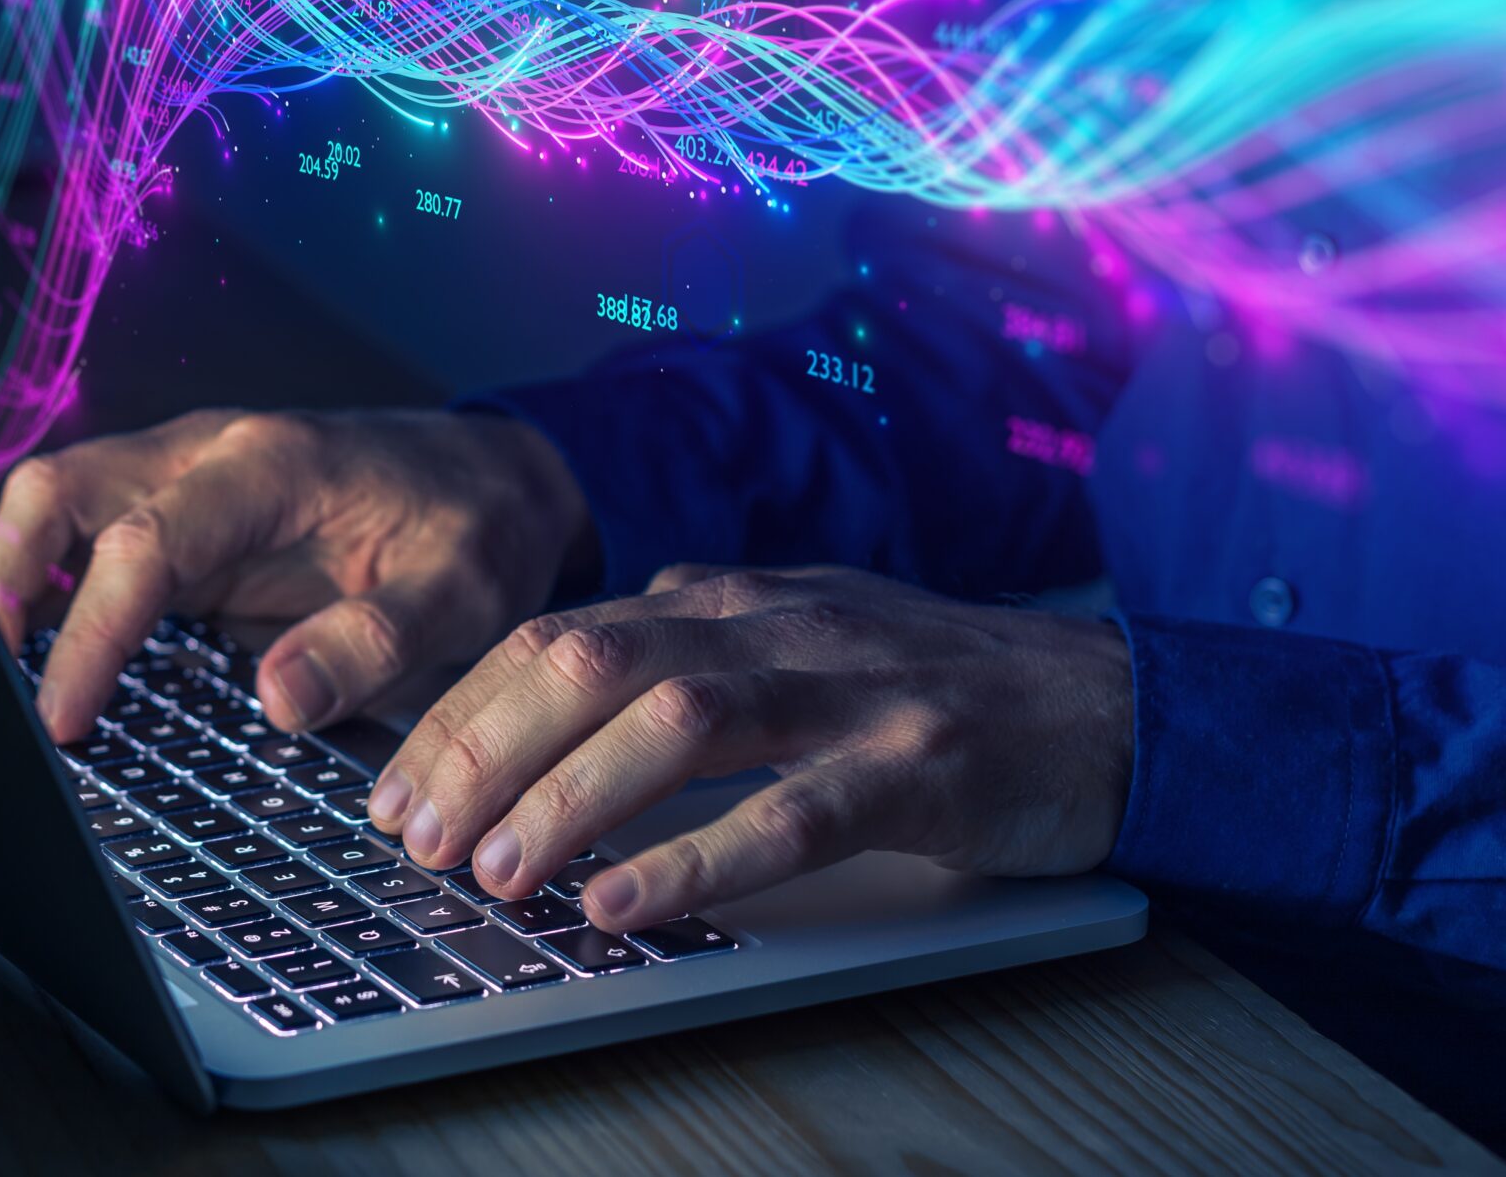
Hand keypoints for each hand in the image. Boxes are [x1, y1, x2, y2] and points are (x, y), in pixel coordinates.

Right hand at [0, 408, 598, 740]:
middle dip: (5, 577)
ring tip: (1, 678)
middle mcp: (210, 459)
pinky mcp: (184, 519)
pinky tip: (40, 657)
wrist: (497, 480)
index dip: (90, 631)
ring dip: (13, 578)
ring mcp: (188, 483)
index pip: (144, 541)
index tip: (64, 717)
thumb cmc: (477, 530)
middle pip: (61, 490)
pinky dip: (48, 585)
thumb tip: (277, 699)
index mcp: (270, 469)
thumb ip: (372, 642)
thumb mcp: (462, 596)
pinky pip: (88, 538)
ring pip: (57, 503)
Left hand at [366, 563, 1133, 932]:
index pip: (558, 637)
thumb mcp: (793, 639)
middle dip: (484, 750)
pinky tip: (629, 907)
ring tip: (500, 874)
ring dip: (572, 799)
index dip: (462, 713)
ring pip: (680, 723)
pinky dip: (699, 861)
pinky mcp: (920, 763)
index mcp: (732, 597)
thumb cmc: (932, 684)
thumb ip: (684, 653)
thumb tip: (547, 694)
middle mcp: (776, 625)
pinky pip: (793, 812)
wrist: (1110, 702)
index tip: (394, 790)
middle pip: (593, 663)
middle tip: (416, 839)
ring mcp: (851, 690)